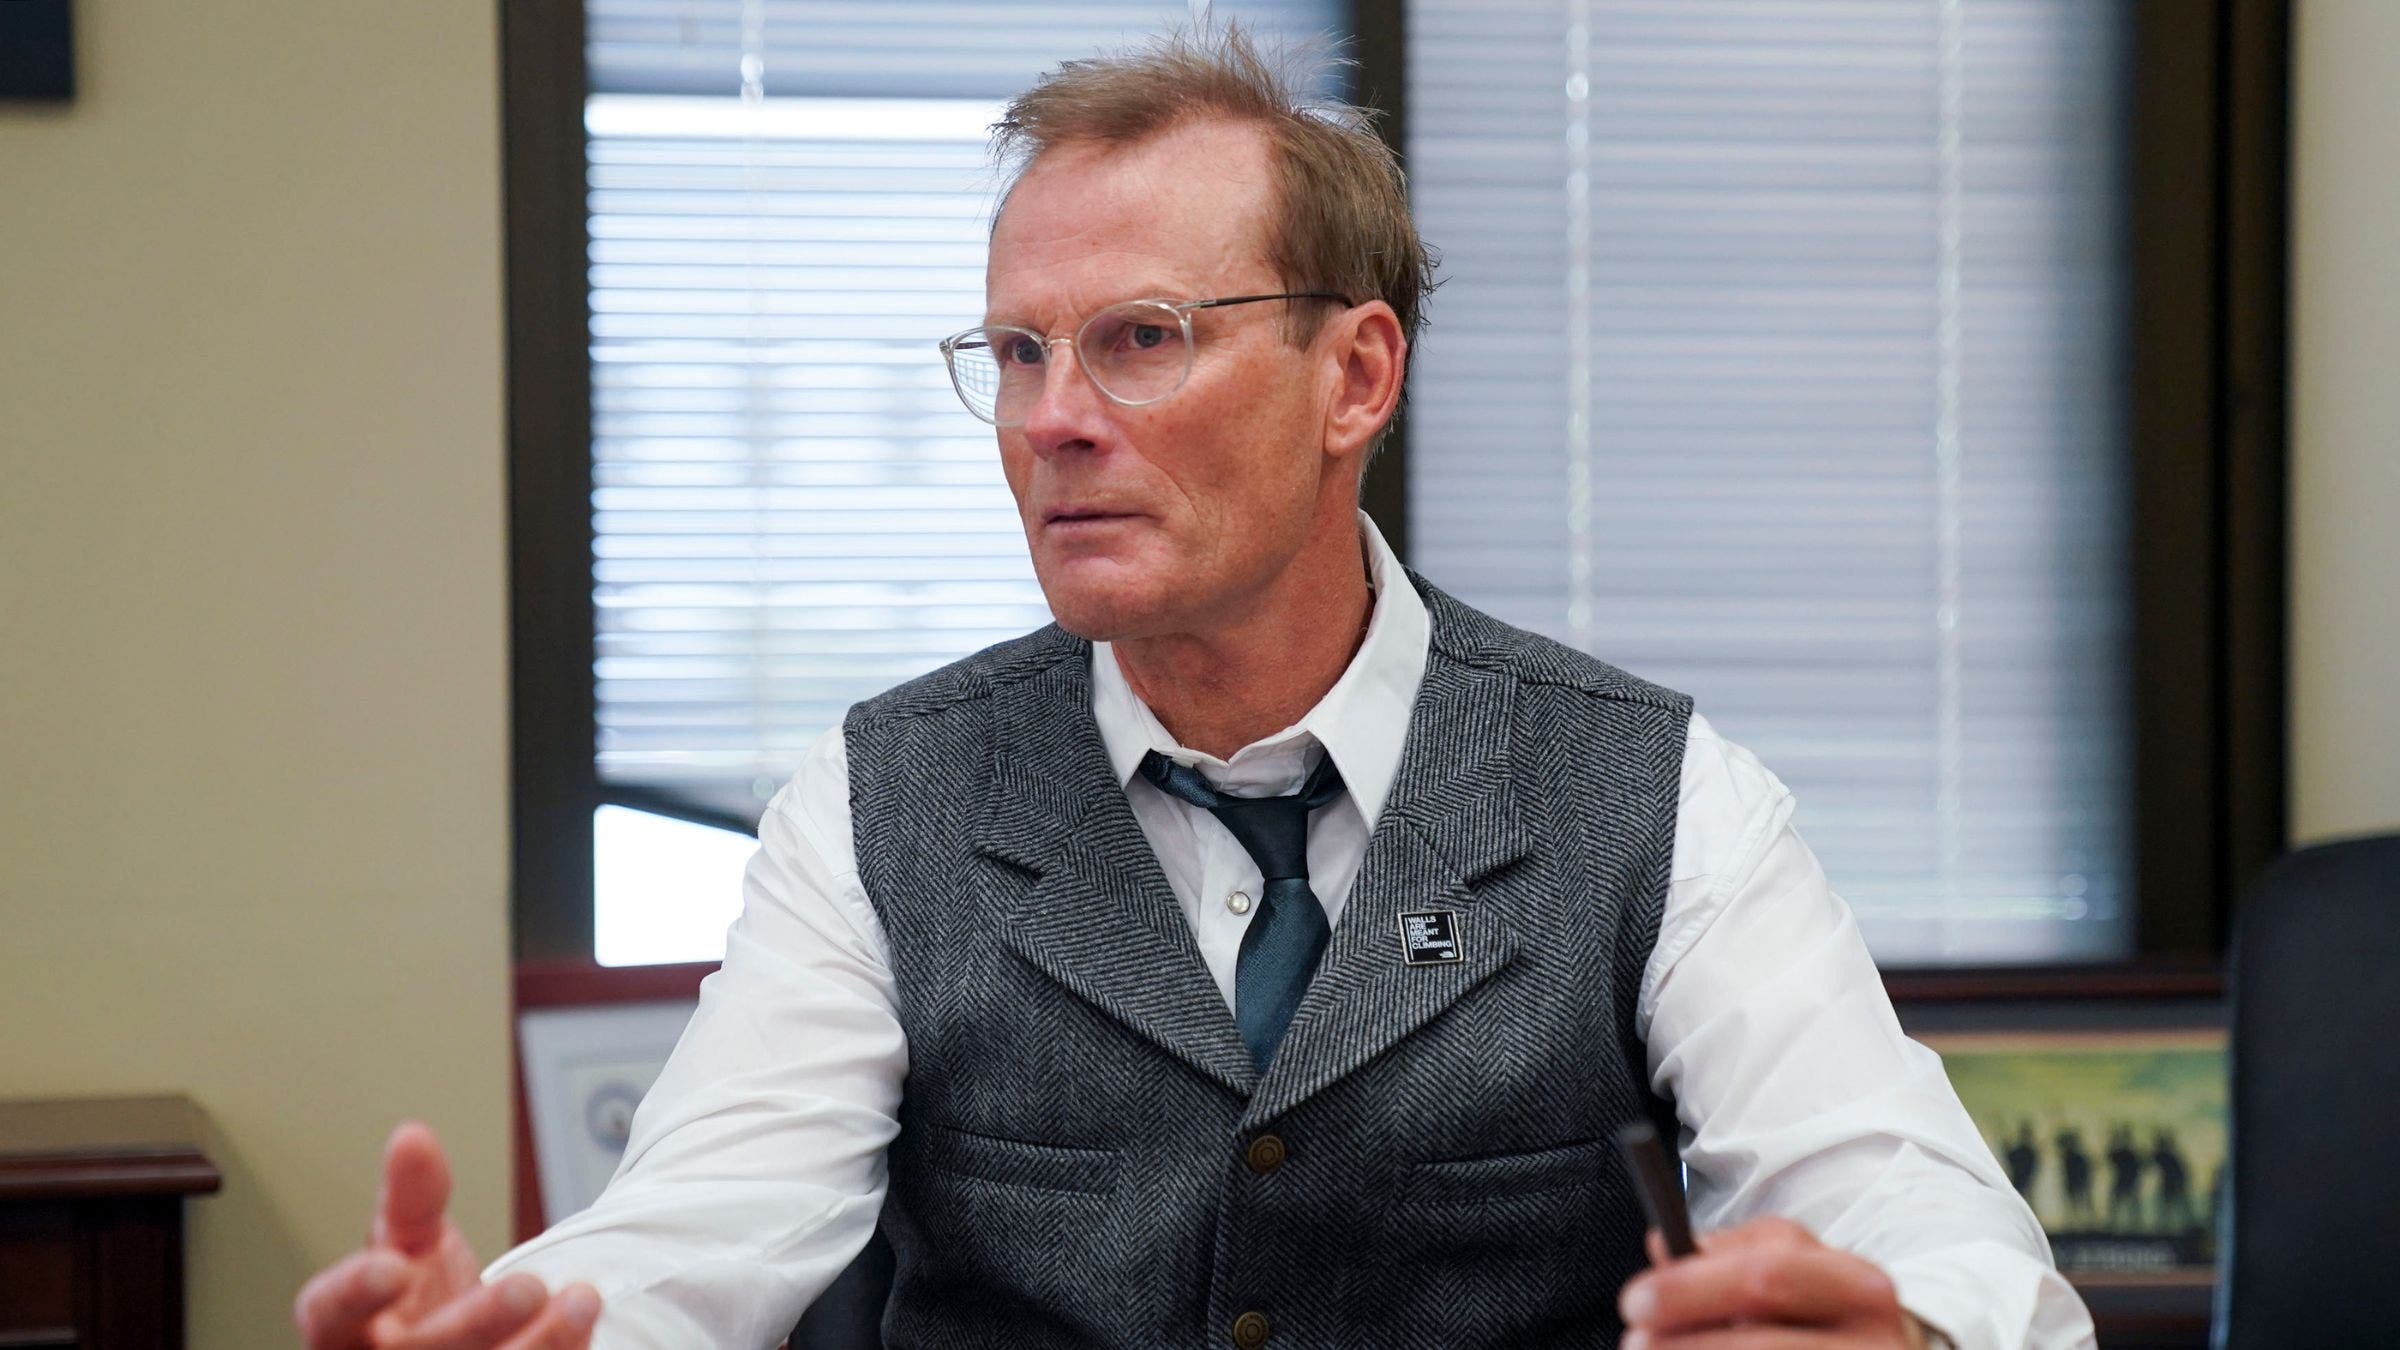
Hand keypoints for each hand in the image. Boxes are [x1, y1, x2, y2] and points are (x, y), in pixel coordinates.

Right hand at [294, 1121, 602, 1347]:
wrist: (453, 1349)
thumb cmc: (414, 1301)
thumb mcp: (408, 1245)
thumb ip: (412, 1196)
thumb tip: (412, 1136)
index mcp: (342, 1328)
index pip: (328, 1314)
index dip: (354, 1293)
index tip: (394, 1266)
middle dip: (476, 1324)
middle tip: (528, 1285)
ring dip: (538, 1345)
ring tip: (582, 1299)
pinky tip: (584, 1325)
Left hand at [1616, 1216, 1930, 1348]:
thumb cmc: (1822, 1314)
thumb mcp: (1790, 1272)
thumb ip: (1726, 1257)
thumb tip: (1663, 1245)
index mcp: (1854, 1283)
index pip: (1766, 1275)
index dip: (1691, 1288)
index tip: (1635, 1300)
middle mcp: (1876, 1337)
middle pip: (1763, 1339)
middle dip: (1686, 1343)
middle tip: (1633, 1342)